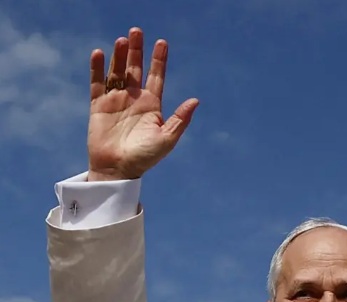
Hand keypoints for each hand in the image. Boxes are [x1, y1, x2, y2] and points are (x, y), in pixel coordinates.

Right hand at [87, 27, 197, 180]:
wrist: (119, 170)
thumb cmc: (145, 158)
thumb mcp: (166, 139)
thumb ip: (180, 120)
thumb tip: (196, 100)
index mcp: (152, 105)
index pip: (157, 77)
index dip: (159, 60)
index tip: (162, 42)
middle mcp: (134, 99)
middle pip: (136, 69)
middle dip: (137, 51)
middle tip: (137, 31)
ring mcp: (116, 101)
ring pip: (117, 72)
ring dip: (119, 56)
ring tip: (122, 40)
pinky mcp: (98, 106)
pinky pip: (97, 83)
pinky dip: (97, 68)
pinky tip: (99, 54)